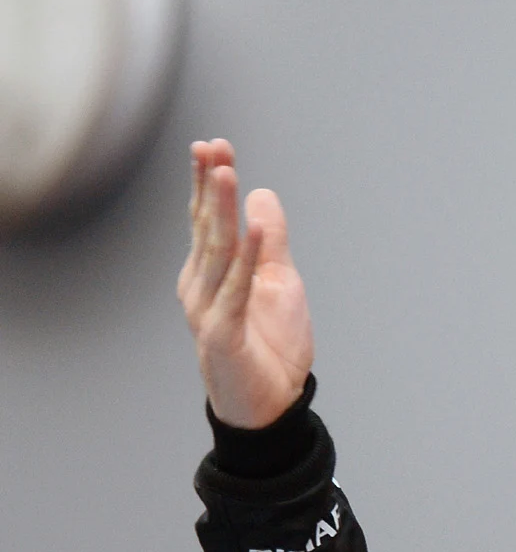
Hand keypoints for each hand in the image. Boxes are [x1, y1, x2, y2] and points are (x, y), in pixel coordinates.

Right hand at [177, 139, 313, 427]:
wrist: (272, 404)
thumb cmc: (270, 343)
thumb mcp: (279, 280)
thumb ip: (270, 241)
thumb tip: (261, 194)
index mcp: (211, 273)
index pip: (206, 220)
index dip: (208, 183)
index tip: (213, 146)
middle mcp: (201, 287)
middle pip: (205, 228)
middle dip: (209, 186)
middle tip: (212, 147)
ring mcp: (207, 310)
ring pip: (216, 252)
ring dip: (222, 211)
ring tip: (228, 173)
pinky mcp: (222, 335)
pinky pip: (235, 291)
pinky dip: (246, 259)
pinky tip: (252, 230)